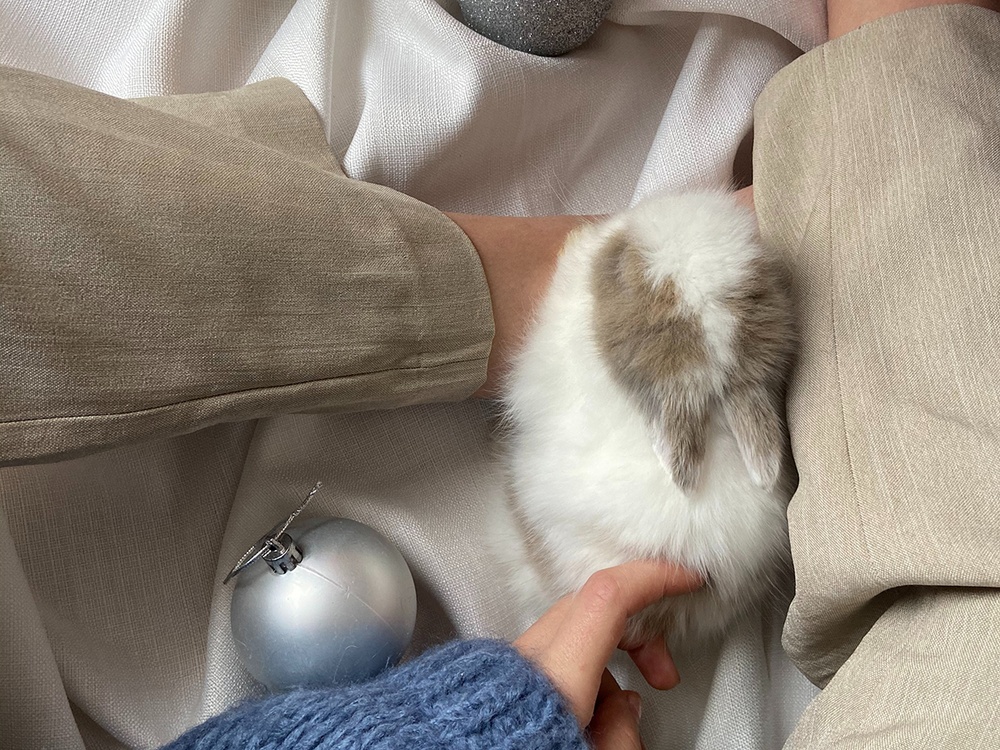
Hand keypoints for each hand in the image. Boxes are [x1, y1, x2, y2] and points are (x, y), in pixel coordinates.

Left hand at [512, 560, 702, 744]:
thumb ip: (619, 733)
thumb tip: (625, 708)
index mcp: (553, 679)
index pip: (606, 597)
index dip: (651, 578)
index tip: (681, 578)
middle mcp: (524, 662)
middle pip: (589, 610)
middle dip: (636, 632)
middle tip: (663, 671)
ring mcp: (503, 667)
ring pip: (568, 637)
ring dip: (604, 665)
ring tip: (615, 720)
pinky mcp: (492, 681)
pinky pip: (544, 659)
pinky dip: (574, 676)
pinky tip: (580, 716)